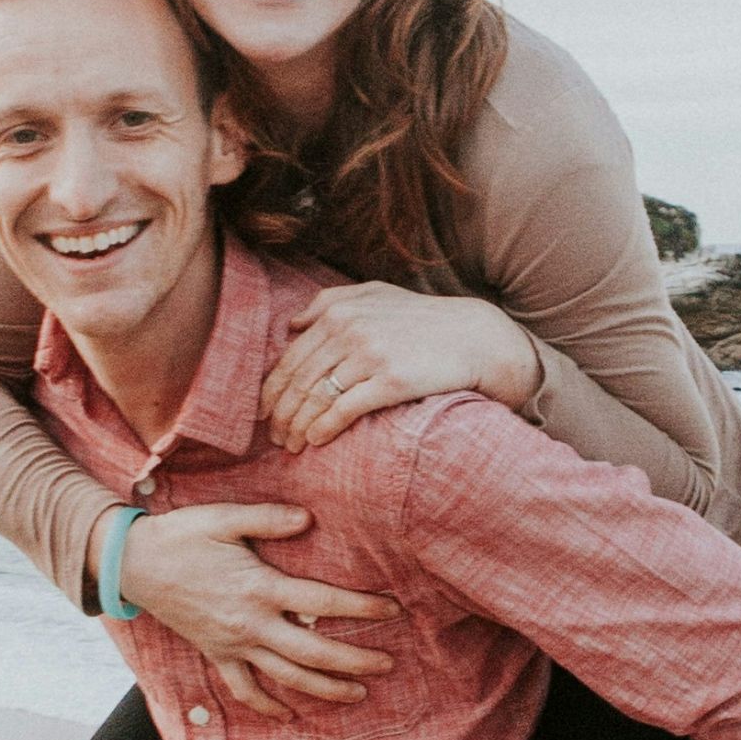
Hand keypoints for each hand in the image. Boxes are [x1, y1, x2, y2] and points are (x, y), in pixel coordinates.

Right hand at [108, 503, 400, 719]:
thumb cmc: (182, 535)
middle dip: (355, 661)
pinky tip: (290, 715)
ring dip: (325, 689)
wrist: (133, 563)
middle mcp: (250, 623)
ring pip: (286, 677)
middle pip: (313, 653)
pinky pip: (244, 690)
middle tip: (388, 664)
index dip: (360, 608)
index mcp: (259, 587)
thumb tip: (308, 519)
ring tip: (359, 694)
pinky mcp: (216, 654)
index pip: (321, 603)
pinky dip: (268, 706)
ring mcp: (233, 644)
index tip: (392, 609)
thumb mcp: (224, 517)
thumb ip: (268, 518)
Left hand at [260, 282, 541, 450]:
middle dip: (280, 413)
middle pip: (299, 380)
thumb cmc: (424, 319)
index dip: (272, 388)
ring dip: (297, 426)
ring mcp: (370, 355)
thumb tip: (291, 323)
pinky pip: (345, 409)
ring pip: (316, 397)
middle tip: (273, 436)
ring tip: (291, 445)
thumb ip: (331, 301)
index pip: (291, 357)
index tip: (264, 412)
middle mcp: (350, 330)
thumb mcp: (377, 295)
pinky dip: (324, 428)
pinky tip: (315, 441)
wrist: (476, 337)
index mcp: (340, 311)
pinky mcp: (391, 380)